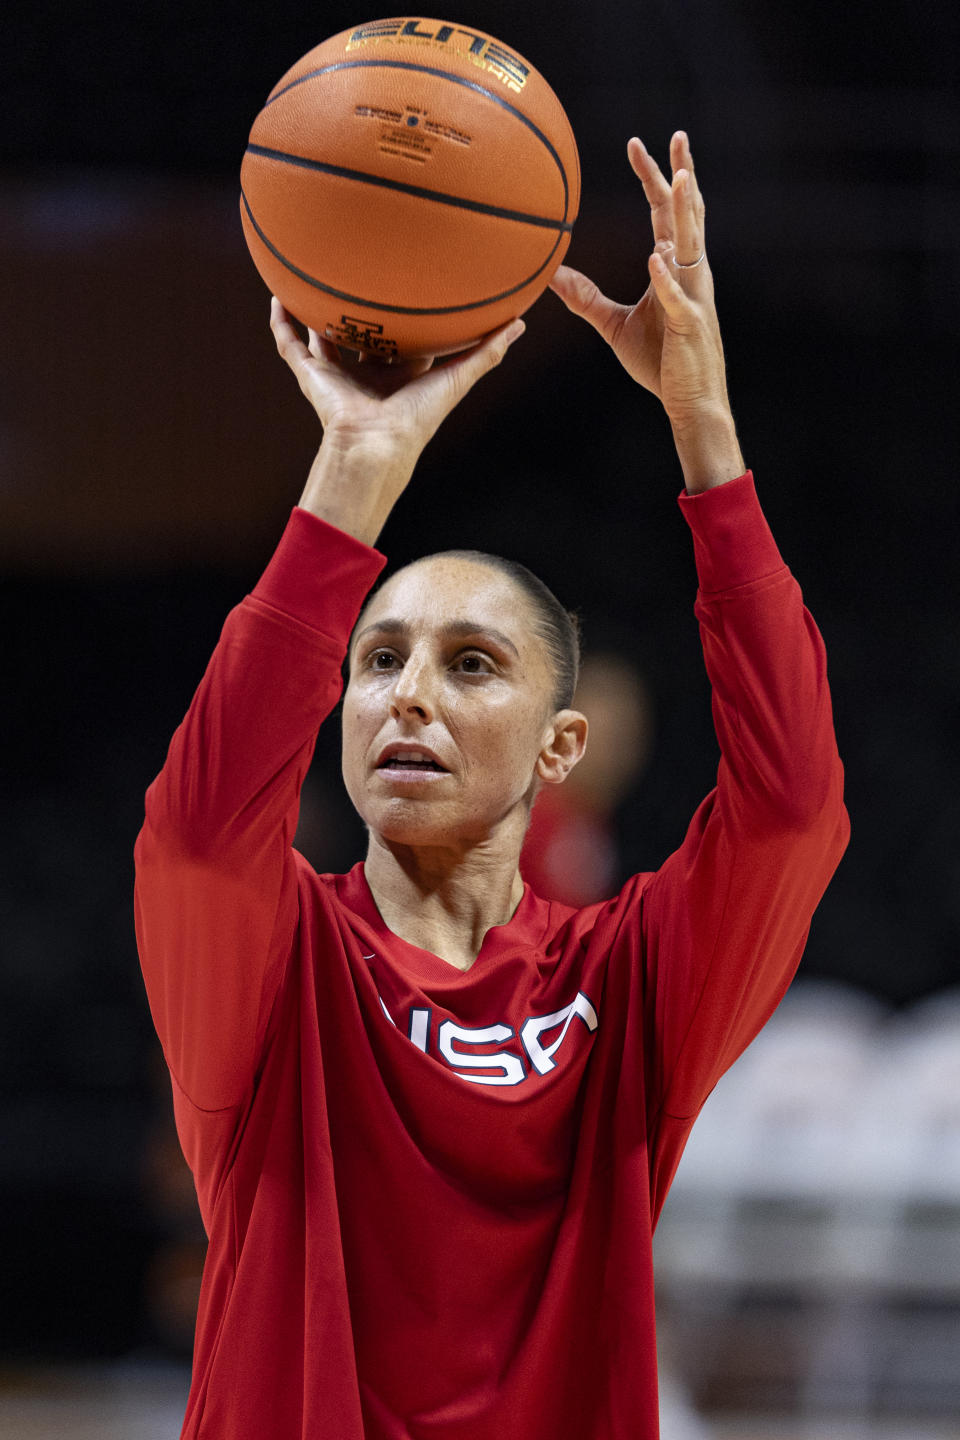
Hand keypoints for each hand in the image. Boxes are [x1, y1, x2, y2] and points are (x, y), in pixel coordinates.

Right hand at [270, 299, 524, 540]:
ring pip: (324, 337)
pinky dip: (281, 323)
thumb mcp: (459, 376)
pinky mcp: (311, 377)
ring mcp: (338, 374)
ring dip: (318, 311)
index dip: (411, 315)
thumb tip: (521, 322)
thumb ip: (488, 350)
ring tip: (312, 277)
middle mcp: (369, 372)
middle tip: (364, 269)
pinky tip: (277, 296)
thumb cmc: (419, 418)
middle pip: (364, 335)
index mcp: (402, 373)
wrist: (376, 443)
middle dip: (363, 311)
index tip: (415, 282)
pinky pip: (290, 345)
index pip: (406, 339)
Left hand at [550, 132, 743, 490]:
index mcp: (673, 268)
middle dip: (681, 174)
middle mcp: (690, 274)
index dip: (653, 178)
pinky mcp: (690, 326)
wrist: (689, 402)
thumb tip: (551, 276)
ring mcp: (694, 297)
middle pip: (686, 214)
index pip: (664, 213)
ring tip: (681, 177)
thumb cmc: (659, 363)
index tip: (637, 145)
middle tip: (676, 136)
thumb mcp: (614, 325)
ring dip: (687, 211)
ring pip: (693, 245)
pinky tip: (656, 257)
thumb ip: (586, 298)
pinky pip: (679, 298)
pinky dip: (667, 278)